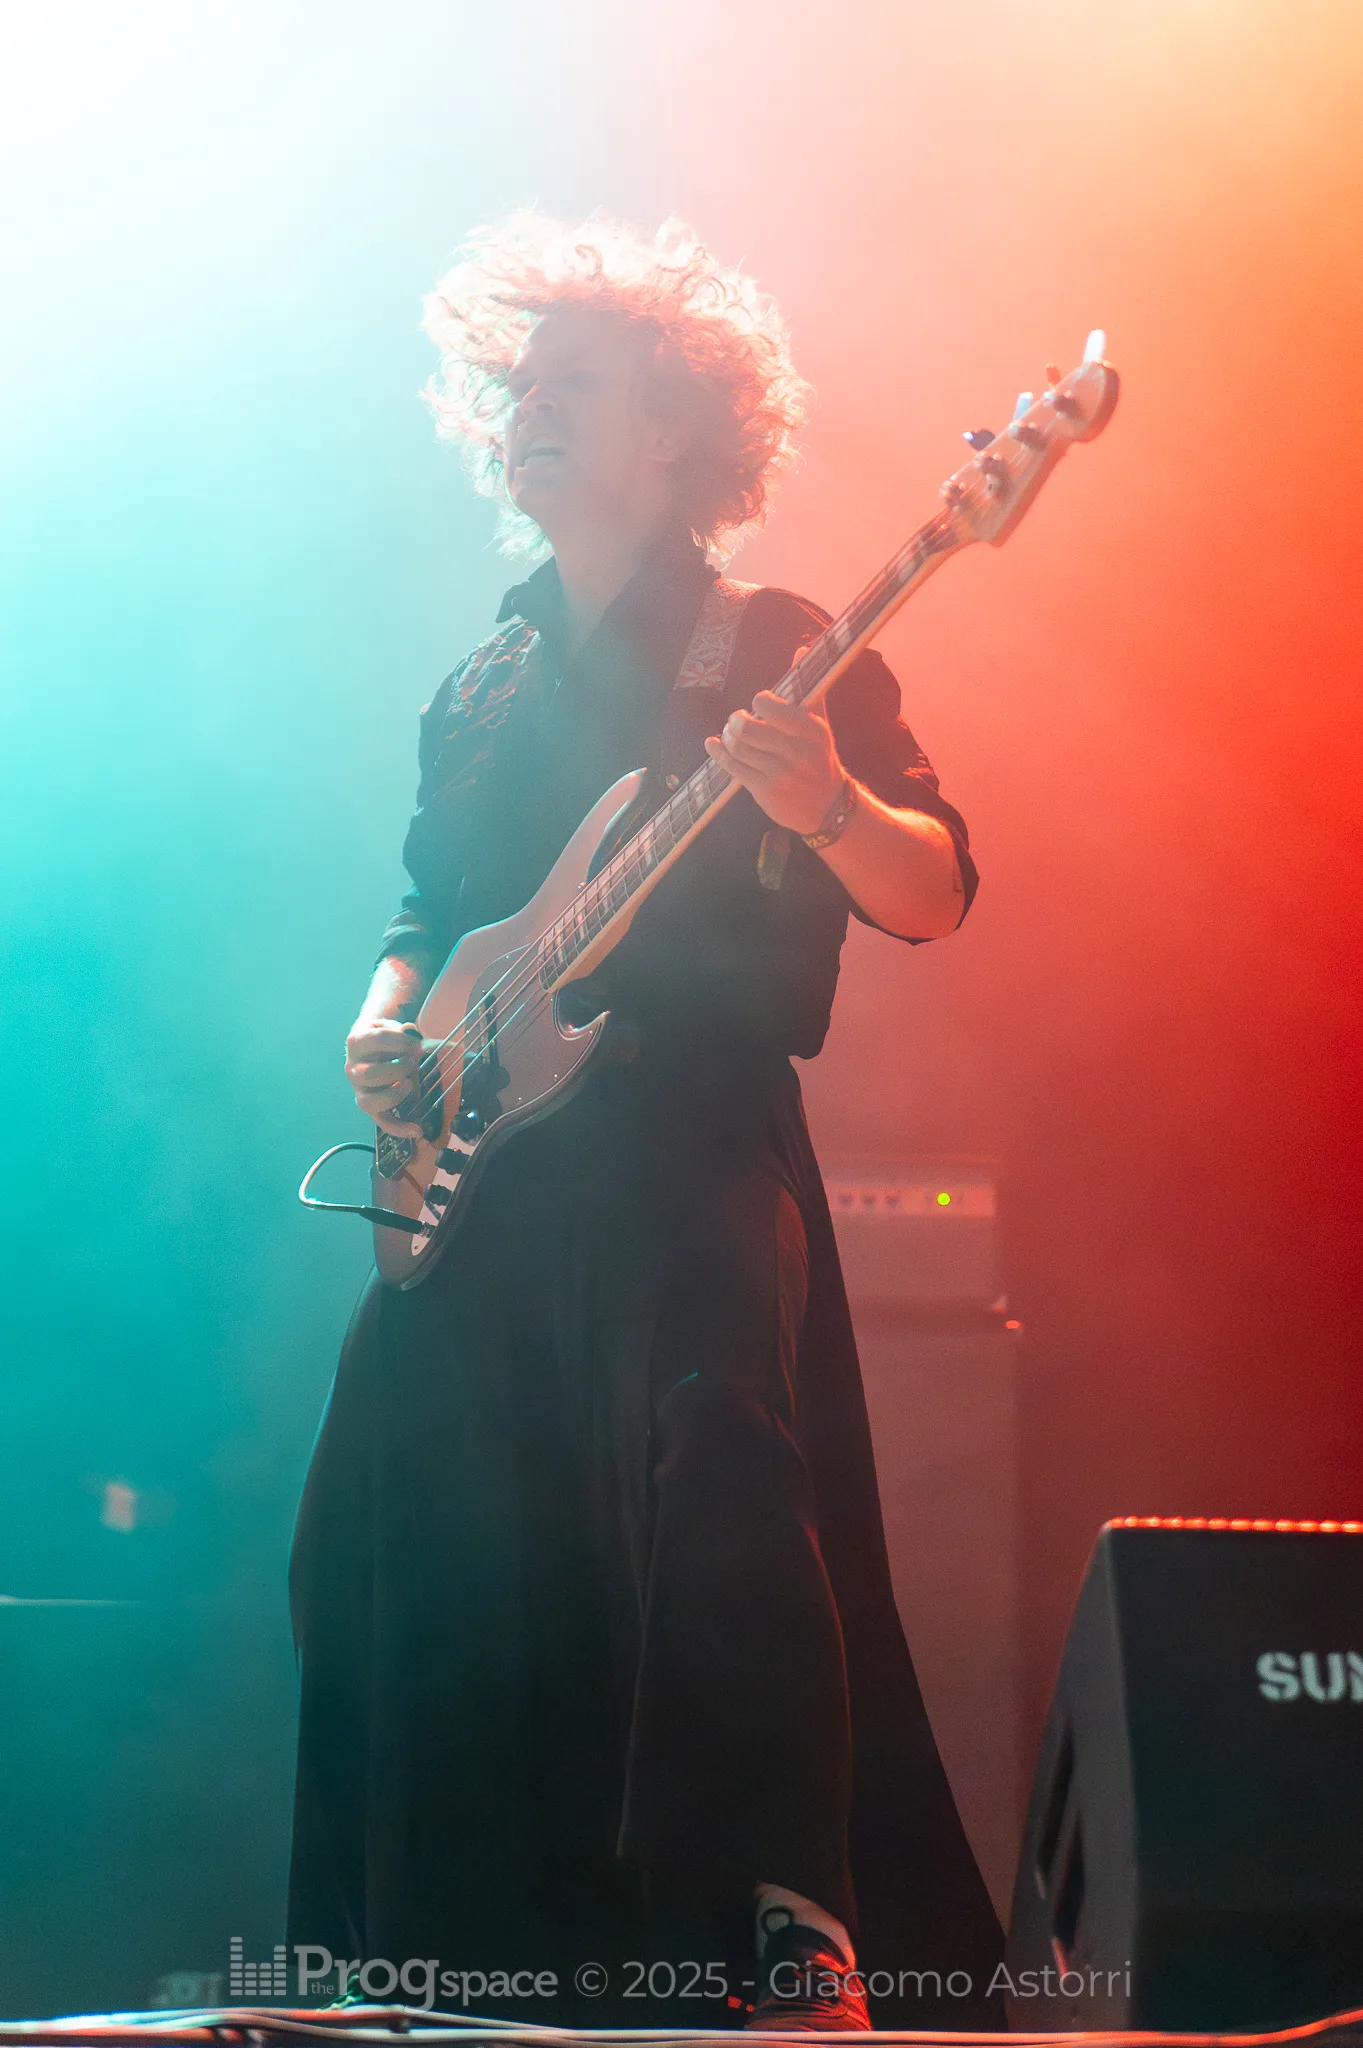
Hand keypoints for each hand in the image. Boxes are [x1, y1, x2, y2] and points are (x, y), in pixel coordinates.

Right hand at [344, 1016, 427, 1136]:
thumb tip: (411, 1033)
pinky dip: (399, 1128)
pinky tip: (416, 1130)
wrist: (369, 1044)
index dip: (400, 1042)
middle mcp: (353, 1069)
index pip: (375, 1041)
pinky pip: (381, 1122)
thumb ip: (402, 1030)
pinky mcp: (371, 1106)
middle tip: (413, 1063)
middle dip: (397, 1070)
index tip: (417, 1044)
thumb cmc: (384, 1036)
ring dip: (395, 1095)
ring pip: (371, 1101)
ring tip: (411, 1084)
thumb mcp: (391, 1025)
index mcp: (357, 1044)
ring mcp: (360, 1090)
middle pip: (369, 1075)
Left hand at [704, 692, 846, 834]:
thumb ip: (806, 691)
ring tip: (729, 735)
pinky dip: (717, 753)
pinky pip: (732, 767)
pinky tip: (713, 746)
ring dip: (726, 737)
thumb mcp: (819, 725)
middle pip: (747, 728)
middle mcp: (796, 752)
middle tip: (737, 721)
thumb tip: (802, 651)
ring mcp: (779, 774)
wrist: (827, 806)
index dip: (759, 702)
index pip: (772, 708)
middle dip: (735, 721)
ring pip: (737, 747)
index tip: (758, 704)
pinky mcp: (764, 791)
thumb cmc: (818, 759)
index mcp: (811, 731)